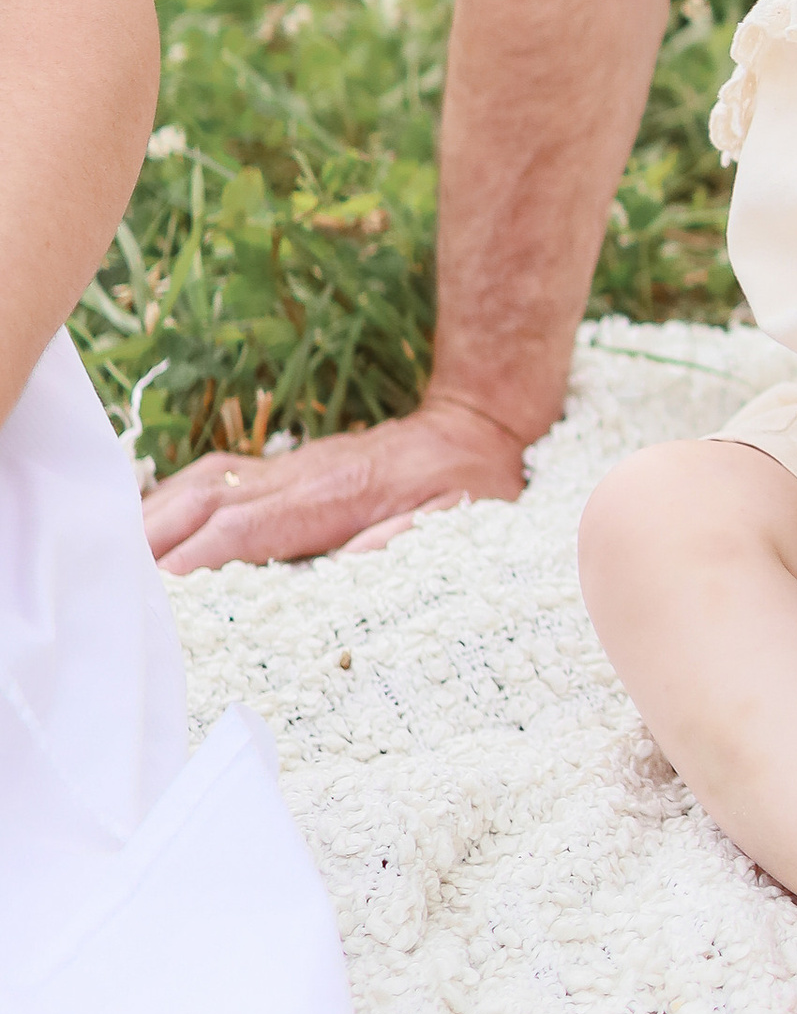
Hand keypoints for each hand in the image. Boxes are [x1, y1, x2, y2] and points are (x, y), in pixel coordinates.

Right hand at [143, 391, 528, 577]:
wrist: (472, 424)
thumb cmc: (467, 481)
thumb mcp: (460, 515)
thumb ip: (408, 537)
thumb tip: (354, 561)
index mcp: (336, 493)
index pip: (249, 525)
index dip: (199, 556)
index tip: (158, 589)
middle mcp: (298, 473)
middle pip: (206, 500)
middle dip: (154, 539)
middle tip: (109, 581)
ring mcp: (285, 466)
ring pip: (200, 482)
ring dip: (152, 517)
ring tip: (107, 557)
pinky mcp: (280, 466)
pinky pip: (213, 477)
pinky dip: (170, 499)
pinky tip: (144, 526)